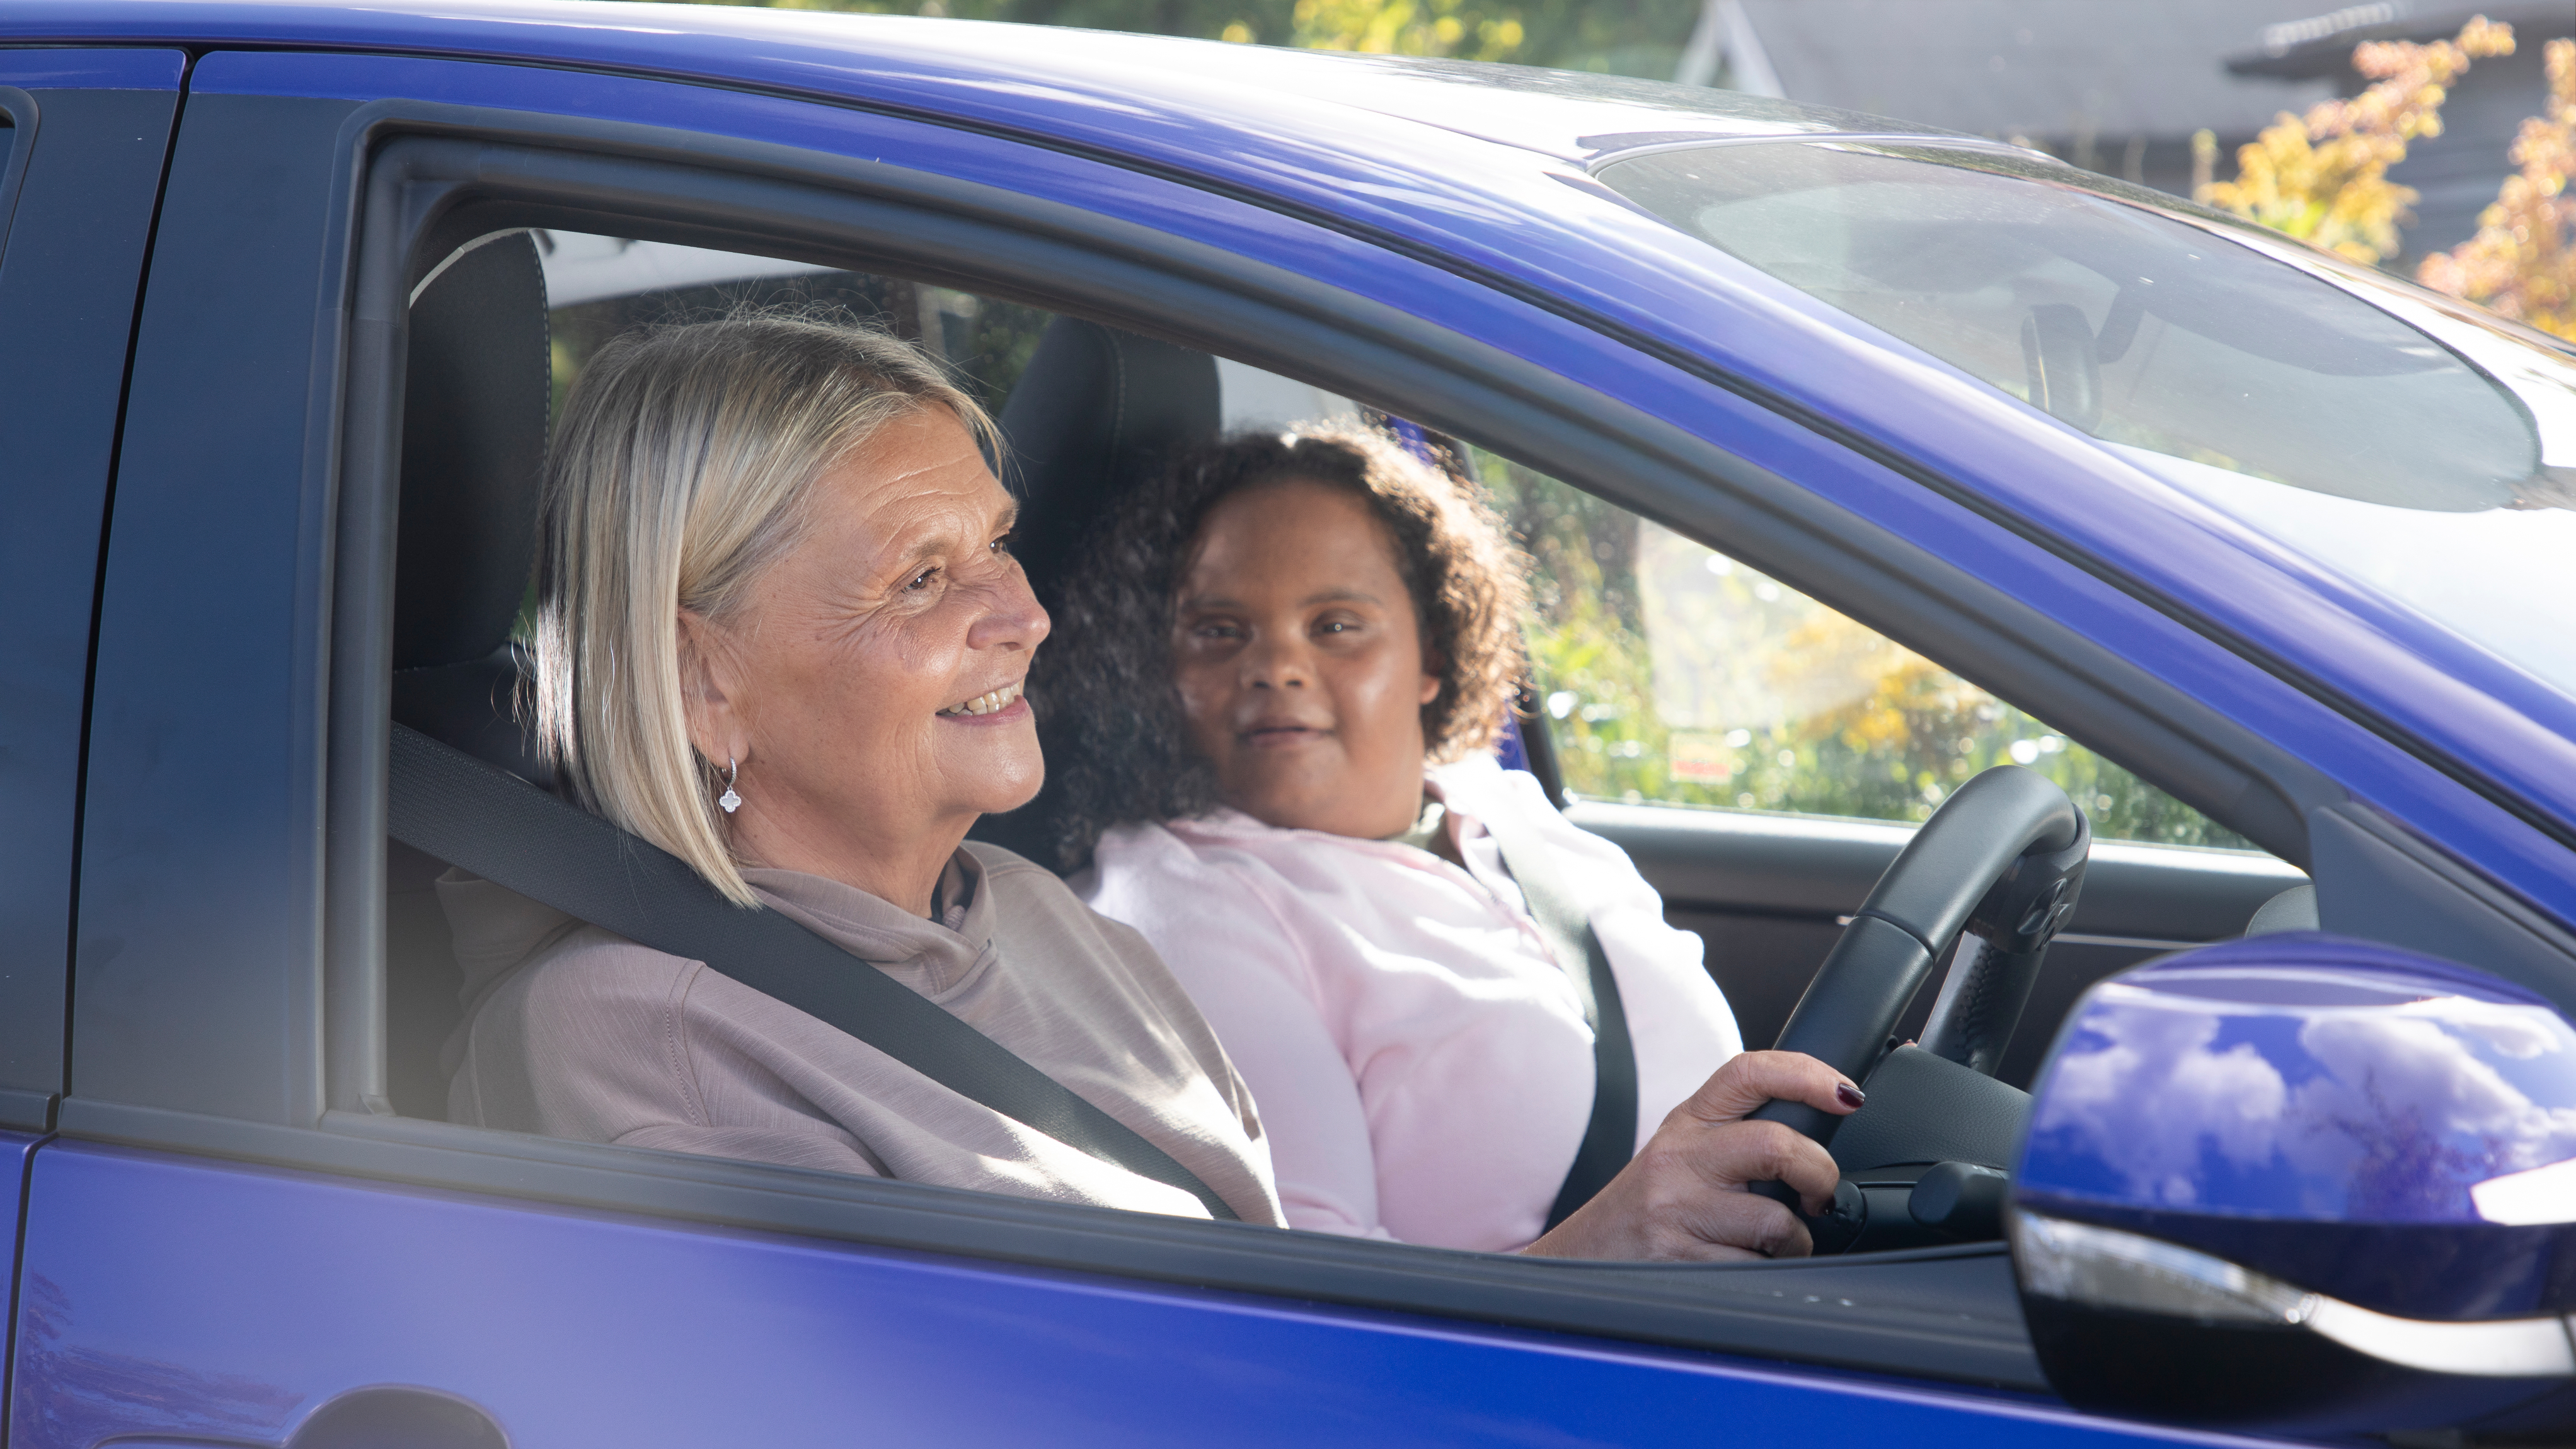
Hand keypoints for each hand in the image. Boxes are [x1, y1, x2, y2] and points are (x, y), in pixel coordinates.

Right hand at [1517, 1050, 1861, 1262]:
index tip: (1847, 1094)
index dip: (1807, 1074)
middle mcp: (1679, 1157)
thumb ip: (1738, 1136)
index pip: (1748, 1072)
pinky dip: (1765, 1273)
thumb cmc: (1644, 1208)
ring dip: (1795, 1241)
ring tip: (1772, 1244)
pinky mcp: (1679, 1258)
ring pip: (1776, 1219)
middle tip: (1819, 1196)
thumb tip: (1821, 1136)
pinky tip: (1742, 1266)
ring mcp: (1676, 1208)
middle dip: (1821, 1175)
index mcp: (1687, 1121)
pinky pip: (1755, 1268)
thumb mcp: (1682, 1154)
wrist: (1579, 1259)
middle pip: (1778, 1144)